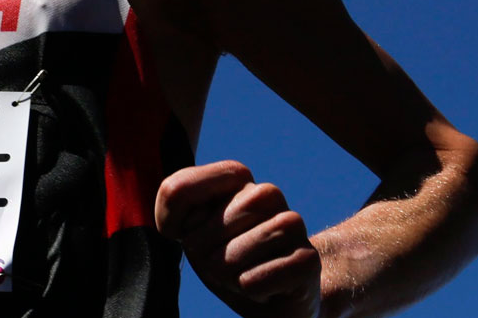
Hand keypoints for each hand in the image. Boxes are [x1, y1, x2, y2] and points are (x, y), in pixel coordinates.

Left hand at [156, 160, 321, 317]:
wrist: (278, 298)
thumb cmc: (230, 261)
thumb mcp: (194, 234)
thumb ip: (179, 209)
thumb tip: (185, 224)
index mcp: (236, 179)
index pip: (177, 190)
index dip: (169, 223)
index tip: (189, 236)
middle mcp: (266, 193)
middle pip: (201, 233)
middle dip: (205, 258)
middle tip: (226, 263)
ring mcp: (291, 223)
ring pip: (229, 258)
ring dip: (228, 277)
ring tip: (245, 275)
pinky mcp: (307, 259)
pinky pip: (251, 281)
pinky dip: (248, 292)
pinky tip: (264, 289)